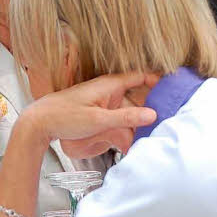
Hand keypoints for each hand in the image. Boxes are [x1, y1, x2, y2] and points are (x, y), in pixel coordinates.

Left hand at [22, 73, 157, 157]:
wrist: (40, 124)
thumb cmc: (63, 116)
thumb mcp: (98, 120)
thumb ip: (126, 117)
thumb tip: (152, 114)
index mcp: (111, 84)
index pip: (141, 76)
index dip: (159, 80)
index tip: (175, 87)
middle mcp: (110, 91)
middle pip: (139, 96)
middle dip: (152, 106)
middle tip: (169, 116)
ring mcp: (105, 103)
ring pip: (130, 110)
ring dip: (139, 121)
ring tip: (153, 134)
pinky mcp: (100, 114)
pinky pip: (120, 119)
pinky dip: (129, 127)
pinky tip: (134, 140)